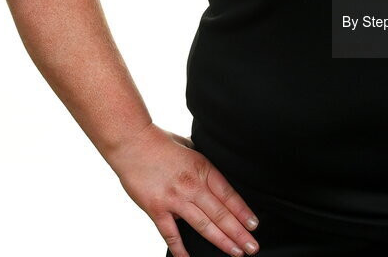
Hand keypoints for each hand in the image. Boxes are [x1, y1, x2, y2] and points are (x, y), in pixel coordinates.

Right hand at [106, 123, 259, 256]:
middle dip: (239, 233)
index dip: (243, 212)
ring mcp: (175, 199)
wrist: (133, 142)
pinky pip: (171, 234)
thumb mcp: (190, 147)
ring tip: (236, 252)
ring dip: (222, 241)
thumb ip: (201, 165)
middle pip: (221, 214)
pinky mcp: (156, 209)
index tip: (254, 225)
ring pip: (203, 226)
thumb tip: (209, 175)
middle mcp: (192, 186)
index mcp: (203, 168)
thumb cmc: (160, 142)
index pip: (229, 195)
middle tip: (252, 247)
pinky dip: (180, 249)